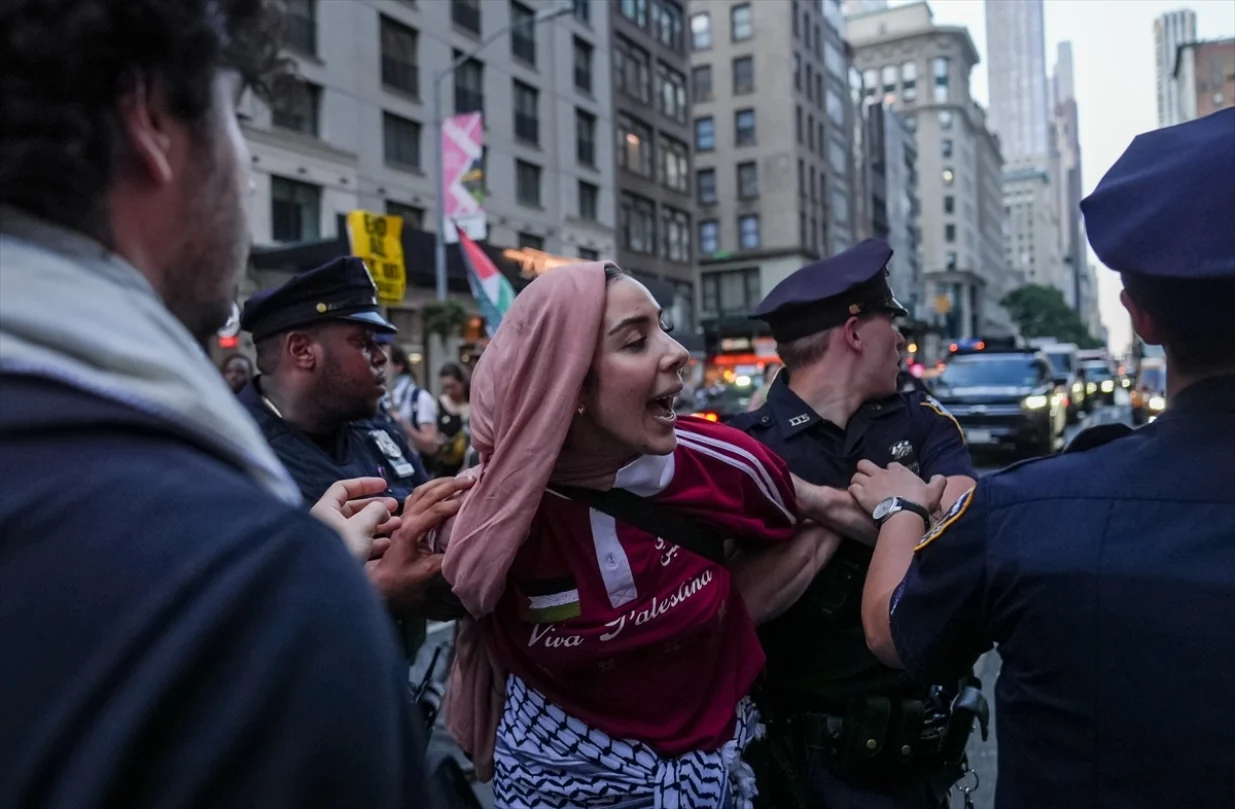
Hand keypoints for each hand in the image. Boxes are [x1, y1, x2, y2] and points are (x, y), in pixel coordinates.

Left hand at [311, 477, 400, 561]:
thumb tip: (382, 507)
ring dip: (379, 524)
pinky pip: (358, 543)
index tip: (384, 486)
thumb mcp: (362, 524)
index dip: (365, 484)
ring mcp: (333, 542)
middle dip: (376, 507)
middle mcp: (326, 523)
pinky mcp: (339, 557)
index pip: (343, 488)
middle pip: (353, 509)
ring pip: (358, 527)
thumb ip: (375, 510)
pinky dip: (373, 541)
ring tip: (397, 525)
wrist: (327, 586)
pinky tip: (387, 544)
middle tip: (395, 507)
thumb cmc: (342, 548)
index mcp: (325, 509)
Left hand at [368, 476, 474, 615]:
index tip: (472, 499)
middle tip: (471, 480)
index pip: (436, 511)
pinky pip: (417, 495)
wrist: (381, 581)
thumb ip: (447, 560)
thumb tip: (466, 547)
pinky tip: (442, 487)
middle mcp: (406, 519)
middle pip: (429, 494)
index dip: (455, 504)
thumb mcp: (427, 573)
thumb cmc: (401, 579)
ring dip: (441, 483)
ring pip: (422, 490)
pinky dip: (431, 487)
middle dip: (452, 485)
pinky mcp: (403, 517)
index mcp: (411, 530)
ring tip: (460, 479)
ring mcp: (403, 516)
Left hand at [848, 460, 945, 515]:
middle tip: (869, 480)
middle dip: (864, 470)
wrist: (906, 513)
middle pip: (864, 464)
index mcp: (899, 471)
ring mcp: (870, 483)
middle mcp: (882, 474)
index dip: (889, 471)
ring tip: (861, 490)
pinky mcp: (862, 495)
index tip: (891, 479)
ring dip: (857, 482)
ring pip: (856, 476)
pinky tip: (858, 497)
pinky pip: (852, 488)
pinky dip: (853, 492)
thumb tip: (940, 477)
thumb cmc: (920, 502)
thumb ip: (938, 482)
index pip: (890, 465)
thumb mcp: (935, 490)